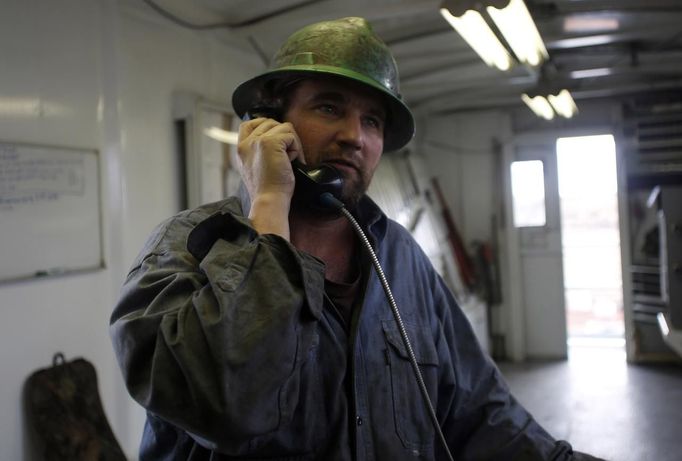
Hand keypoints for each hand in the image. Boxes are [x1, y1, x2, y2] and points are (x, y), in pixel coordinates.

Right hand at [237, 117, 303, 238]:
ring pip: (284, 128)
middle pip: (270, 123)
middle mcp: (247, 142)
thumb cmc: (267, 189)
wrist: (268, 199)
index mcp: (241, 149)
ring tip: (288, 160)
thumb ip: (257, 152)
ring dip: (292, 143)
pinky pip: (291, 135)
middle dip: (283, 136)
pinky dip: (296, 149)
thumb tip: (276, 140)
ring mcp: (258, 141)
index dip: (264, 125)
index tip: (276, 138)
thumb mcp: (255, 168)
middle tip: (286, 156)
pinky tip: (291, 162)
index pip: (248, 124)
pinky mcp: (270, 142)